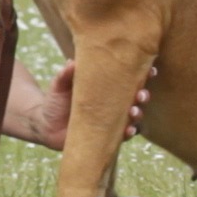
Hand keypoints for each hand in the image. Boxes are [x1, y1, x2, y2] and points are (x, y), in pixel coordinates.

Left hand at [39, 60, 153, 149]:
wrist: (45, 125)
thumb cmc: (55, 100)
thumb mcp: (59, 85)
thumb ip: (65, 75)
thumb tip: (72, 62)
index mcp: (106, 87)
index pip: (128, 79)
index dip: (143, 75)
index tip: (151, 70)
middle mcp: (113, 103)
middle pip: (136, 98)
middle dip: (143, 95)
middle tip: (141, 94)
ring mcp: (112, 119)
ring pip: (134, 116)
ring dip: (138, 113)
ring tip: (134, 111)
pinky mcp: (108, 134)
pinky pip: (124, 134)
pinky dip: (129, 132)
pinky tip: (128, 129)